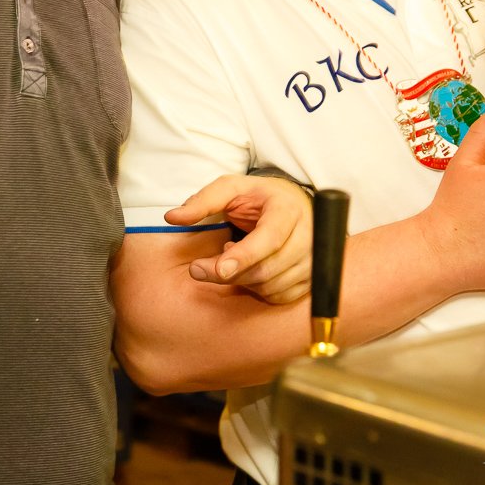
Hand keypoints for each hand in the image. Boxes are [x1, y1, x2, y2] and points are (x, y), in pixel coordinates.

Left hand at [164, 174, 312, 304]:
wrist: (293, 205)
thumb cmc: (258, 197)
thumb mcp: (230, 188)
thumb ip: (202, 201)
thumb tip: (171, 217)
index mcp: (288, 209)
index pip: (269, 238)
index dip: (245, 256)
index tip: (220, 269)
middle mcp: (308, 236)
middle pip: (267, 268)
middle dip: (228, 274)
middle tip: (198, 268)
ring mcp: (313, 260)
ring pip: (271, 285)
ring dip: (242, 279)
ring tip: (232, 256)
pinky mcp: (312, 278)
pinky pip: (279, 296)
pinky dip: (257, 289)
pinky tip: (251, 269)